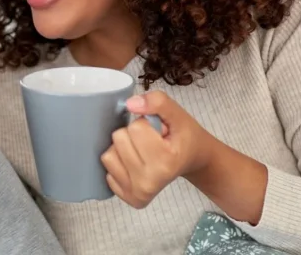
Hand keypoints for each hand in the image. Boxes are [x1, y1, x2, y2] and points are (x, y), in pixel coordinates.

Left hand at [100, 91, 215, 208]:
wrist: (193, 160)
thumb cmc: (184, 137)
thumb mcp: (177, 114)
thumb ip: (157, 102)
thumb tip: (130, 104)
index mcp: (165, 161)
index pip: (135, 127)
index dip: (146, 124)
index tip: (159, 133)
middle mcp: (150, 182)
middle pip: (119, 139)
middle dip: (133, 135)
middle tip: (151, 142)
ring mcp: (138, 193)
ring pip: (108, 155)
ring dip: (124, 148)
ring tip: (144, 152)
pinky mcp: (129, 198)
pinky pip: (107, 169)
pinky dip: (119, 162)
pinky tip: (137, 164)